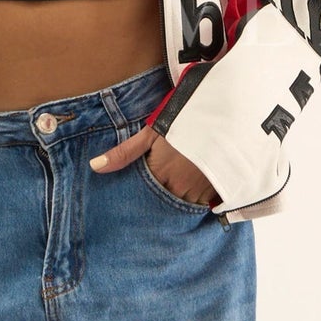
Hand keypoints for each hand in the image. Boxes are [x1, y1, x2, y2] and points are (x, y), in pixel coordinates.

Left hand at [90, 126, 217, 206]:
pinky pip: (203, 202)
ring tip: (183, 179)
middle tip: (167, 179)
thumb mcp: (152, 133)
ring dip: (182, 194)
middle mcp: (179, 188)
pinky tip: (198, 181)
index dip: (147, 190)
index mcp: (160, 174)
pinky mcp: (217, 191)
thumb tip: (95, 167)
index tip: (149, 184)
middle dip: (165, 192)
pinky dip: (199, 194)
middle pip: (166, 200)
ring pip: (185, 202)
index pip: (146, 194)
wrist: (225, 118)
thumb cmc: (185, 121)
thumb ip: (124, 153)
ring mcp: (199, 191)